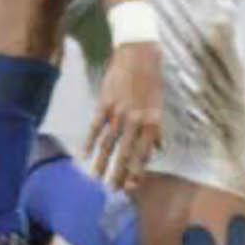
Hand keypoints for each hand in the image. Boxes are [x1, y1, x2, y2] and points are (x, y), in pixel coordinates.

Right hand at [87, 38, 164, 190]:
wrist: (139, 53)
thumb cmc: (152, 79)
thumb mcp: (160, 104)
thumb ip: (157, 128)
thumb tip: (158, 147)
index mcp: (154, 121)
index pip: (145, 153)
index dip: (138, 170)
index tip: (132, 186)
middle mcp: (137, 120)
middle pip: (126, 153)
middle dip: (120, 173)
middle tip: (113, 191)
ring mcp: (119, 112)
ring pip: (109, 144)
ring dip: (103, 163)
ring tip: (97, 179)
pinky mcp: (105, 103)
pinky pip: (95, 127)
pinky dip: (89, 142)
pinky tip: (84, 155)